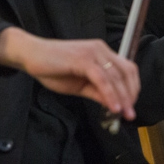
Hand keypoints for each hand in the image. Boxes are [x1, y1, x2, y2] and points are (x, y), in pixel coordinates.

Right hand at [0, 27, 138, 120]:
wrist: (31, 55)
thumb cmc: (53, 68)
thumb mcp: (80, 85)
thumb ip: (97, 92)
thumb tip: (115, 105)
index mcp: (102, 53)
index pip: (127, 69)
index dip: (132, 88)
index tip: (130, 106)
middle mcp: (100, 49)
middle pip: (126, 72)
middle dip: (130, 95)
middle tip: (130, 113)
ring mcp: (92, 52)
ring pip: (115, 77)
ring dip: (122, 97)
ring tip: (124, 114)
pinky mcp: (82, 59)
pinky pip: (101, 79)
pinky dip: (109, 94)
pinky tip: (112, 107)